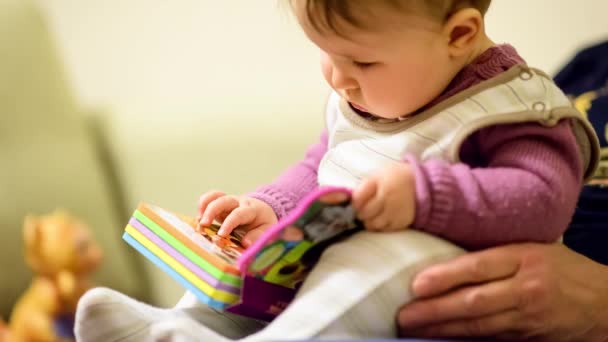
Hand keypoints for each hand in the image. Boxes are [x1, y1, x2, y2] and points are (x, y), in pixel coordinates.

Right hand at [198, 191, 277, 246]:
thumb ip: (258, 236)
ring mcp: (229, 202)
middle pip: (224, 200)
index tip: (221, 234)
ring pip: (216, 196)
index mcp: (252, 210)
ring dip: (205, 206)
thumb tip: (245, 243)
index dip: (229, 223)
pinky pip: (210, 198)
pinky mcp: (221, 204)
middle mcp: (239, 202)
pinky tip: (198, 218)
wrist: (264, 211)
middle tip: (204, 224)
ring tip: (198, 221)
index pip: (239, 214)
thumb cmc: (264, 223)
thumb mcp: (267, 230)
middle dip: (212, 211)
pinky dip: (202, 204)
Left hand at [351, 163, 415, 230]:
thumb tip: (348, 199)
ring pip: (372, 224)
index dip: (354, 202)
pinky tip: (382, 218)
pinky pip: (384, 229)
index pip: (357, 198)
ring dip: (368, 221)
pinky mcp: (401, 221)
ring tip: (372, 215)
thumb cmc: (395, 178)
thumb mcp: (379, 174)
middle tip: (362, 211)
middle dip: (360, 213)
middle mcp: (387, 197)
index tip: (356, 203)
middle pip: (364, 213)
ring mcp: (395, 211)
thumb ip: (364, 185)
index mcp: (379, 182)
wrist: (421, 184)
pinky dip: (379, 226)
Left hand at [397, 243, 607, 340]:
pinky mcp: (528, 336)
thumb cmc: (562, 267)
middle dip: (434, 310)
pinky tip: (441, 338)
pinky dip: (463, 338)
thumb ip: (496, 255)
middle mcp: (526, 288)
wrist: (603, 302)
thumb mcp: (533, 247)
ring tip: (413, 329)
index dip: (446, 277)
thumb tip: (448, 261)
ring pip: (478, 325)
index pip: (478, 267)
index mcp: (525, 258)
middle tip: (403, 316)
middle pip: (473, 301)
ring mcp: (528, 316)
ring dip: (442, 329)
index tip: (416, 284)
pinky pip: (490, 337)